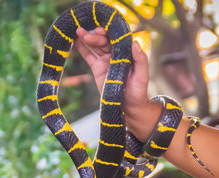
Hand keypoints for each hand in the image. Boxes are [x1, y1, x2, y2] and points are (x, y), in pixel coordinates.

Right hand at [75, 27, 161, 141]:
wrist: (129, 106)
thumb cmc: (139, 90)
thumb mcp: (143, 75)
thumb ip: (141, 59)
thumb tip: (135, 43)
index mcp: (126, 52)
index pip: (116, 38)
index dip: (107, 33)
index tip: (99, 30)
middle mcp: (115, 54)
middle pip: (103, 41)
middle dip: (95, 37)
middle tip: (86, 35)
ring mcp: (105, 61)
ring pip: (95, 47)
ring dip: (86, 38)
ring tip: (77, 31)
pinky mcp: (97, 69)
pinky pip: (89, 56)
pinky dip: (82, 48)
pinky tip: (75, 41)